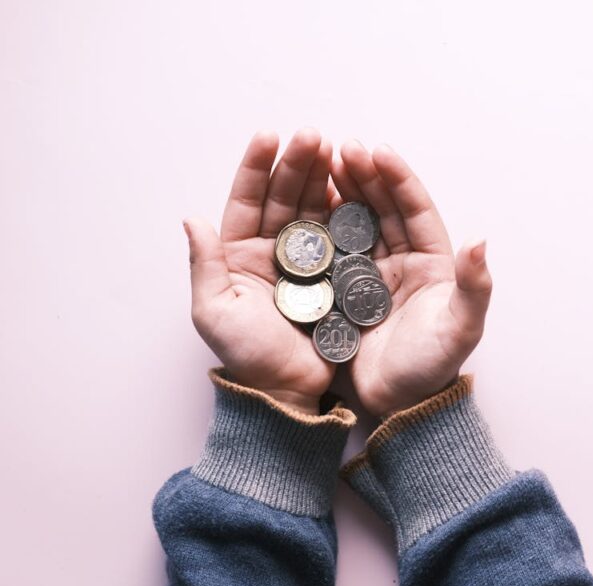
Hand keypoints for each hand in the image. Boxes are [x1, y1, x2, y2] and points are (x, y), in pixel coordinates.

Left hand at [185, 129, 335, 414]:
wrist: (290, 393)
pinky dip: (346, 211)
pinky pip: (341, 237)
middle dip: (297, 164)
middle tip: (314, 136)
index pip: (246, 201)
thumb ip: (204, 265)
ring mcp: (306, 264)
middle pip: (283, 198)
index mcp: (238, 256)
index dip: (256, 167)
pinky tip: (353, 189)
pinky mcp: (335, 277)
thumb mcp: (215, 312)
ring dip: (322, 180)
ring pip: (313, 211)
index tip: (269, 136)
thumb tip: (191, 218)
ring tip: (336, 152)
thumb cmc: (248, 357)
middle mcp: (272, 253)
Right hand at [331, 141, 492, 415]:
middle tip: (340, 147)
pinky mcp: (346, 291)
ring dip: (342, 192)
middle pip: (385, 208)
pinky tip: (303, 205)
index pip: (417, 210)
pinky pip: (333, 249)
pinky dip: (321, 225)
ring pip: (357, 222)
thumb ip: (474, 287)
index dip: (399, 179)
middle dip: (365, 176)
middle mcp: (405, 262)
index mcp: (434, 264)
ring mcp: (374, 275)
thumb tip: (480, 240)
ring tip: (319, 164)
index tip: (377, 151)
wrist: (399, 406)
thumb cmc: (434, 369)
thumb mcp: (460, 330)